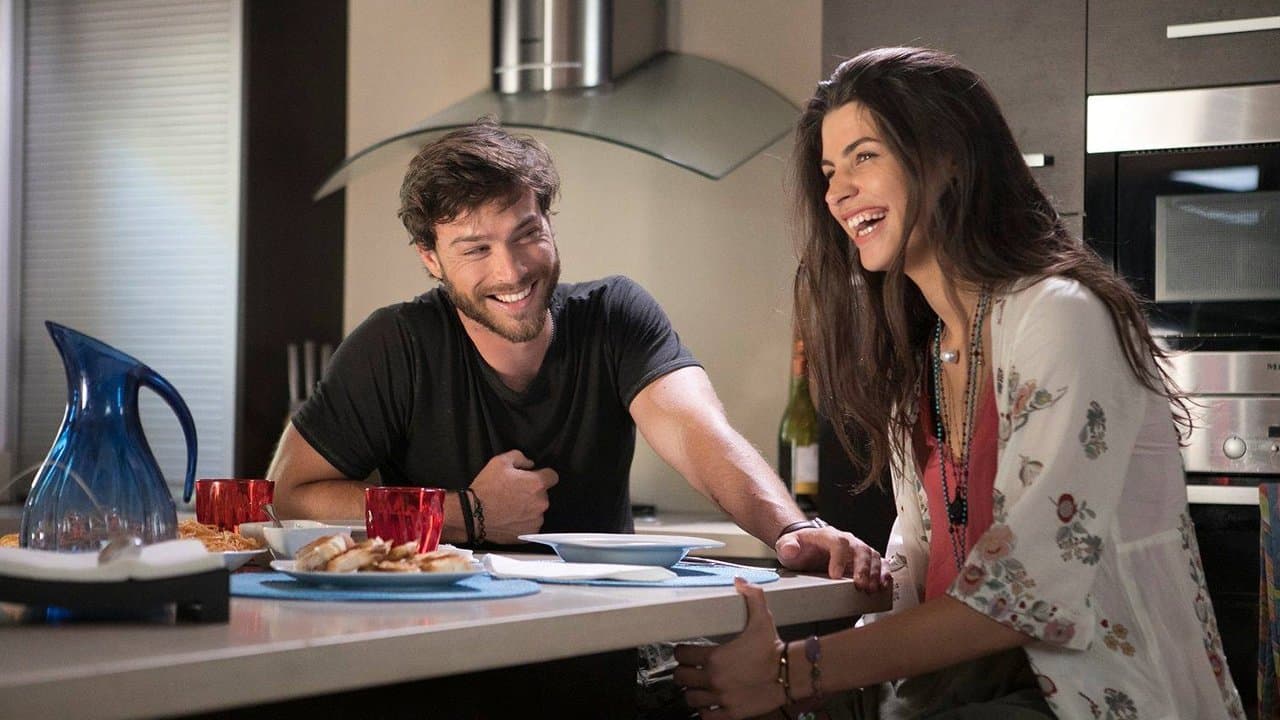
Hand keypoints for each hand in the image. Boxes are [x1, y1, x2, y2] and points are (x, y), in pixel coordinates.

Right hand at [469, 449, 557, 543]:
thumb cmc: (486, 489)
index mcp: (537, 484)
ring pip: (537, 510)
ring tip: (510, 507)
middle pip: (543, 494)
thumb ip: (519, 457)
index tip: (533, 478)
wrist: (472, 514)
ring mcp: (536, 519)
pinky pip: (531, 524)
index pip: (553, 476)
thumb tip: (529, 463)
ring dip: (528, 508)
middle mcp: (541, 502)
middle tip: (514, 493)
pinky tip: (509, 518)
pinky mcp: (529, 533)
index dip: (543, 475)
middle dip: (532, 493)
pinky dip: (523, 522)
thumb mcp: (499, 462)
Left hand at [674, 578, 786, 718]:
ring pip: (691, 699)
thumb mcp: (762, 619)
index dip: (681, 652)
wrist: (791, 674)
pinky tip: (710, 704)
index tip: (685, 651)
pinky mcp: (731, 713)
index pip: (682, 655)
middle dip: (683, 673)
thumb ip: (750, 597)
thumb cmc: (774, 648)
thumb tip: (740, 581)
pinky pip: (707, 717)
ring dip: (692, 693)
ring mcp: (721, 698)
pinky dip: (706, 712)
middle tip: (689, 670)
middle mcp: (714, 679)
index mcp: (715, 657)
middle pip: (681, 678)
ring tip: (698, 687)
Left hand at [775, 526, 889, 591]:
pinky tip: (883, 586)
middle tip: (860, 586)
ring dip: (875, 573)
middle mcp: (846, 540)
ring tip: (872, 589)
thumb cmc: (800, 547)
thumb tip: (790, 549)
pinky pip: (880, 563)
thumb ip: (787, 546)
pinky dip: (884, 574)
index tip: (835, 576)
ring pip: (873, 556)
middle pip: (860, 549)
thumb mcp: (787, 545)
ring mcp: (857, 549)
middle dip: (862, 568)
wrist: (807, 547)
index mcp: (827, 535)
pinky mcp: (864, 560)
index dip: (839, 558)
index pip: (838, 542)